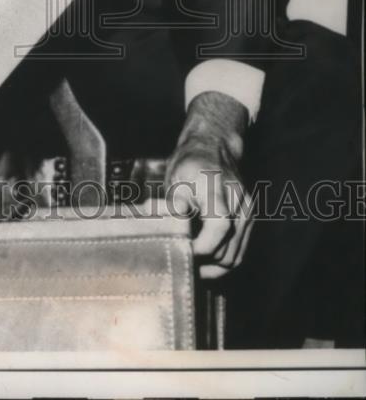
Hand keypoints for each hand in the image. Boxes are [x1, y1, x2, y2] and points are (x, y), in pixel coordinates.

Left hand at [165, 92, 253, 278]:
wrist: (214, 148)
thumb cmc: (190, 163)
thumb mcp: (175, 179)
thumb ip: (173, 206)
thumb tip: (167, 230)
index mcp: (216, 187)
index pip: (219, 225)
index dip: (202, 245)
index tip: (183, 250)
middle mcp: (238, 200)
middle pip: (226, 248)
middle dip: (202, 262)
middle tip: (179, 263)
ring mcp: (247, 212)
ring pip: (233, 257)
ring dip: (212, 267)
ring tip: (190, 265)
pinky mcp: (250, 221)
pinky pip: (238, 253)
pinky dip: (221, 263)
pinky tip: (204, 263)